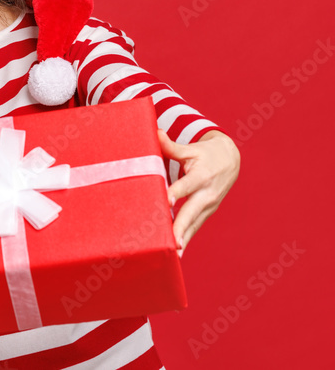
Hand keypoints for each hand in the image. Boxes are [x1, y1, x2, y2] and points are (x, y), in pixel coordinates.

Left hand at [161, 130, 239, 254]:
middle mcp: (207, 193)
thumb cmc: (205, 154)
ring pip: (195, 224)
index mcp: (202, 175)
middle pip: (192, 211)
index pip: (186, 186)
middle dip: (182, 227)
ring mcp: (209, 205)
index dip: (176, 193)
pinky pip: (196, 227)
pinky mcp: (208, 212)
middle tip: (172, 242)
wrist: (231, 160)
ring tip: (173, 254)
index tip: (166, 201)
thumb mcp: (191, 149)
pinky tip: (177, 253)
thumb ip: (171, 146)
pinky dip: (187, 238)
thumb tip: (156, 133)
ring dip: (185, 238)